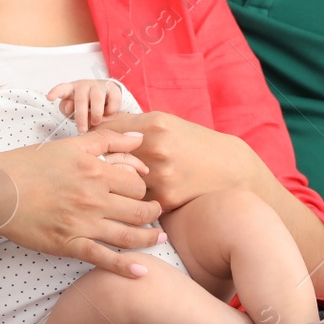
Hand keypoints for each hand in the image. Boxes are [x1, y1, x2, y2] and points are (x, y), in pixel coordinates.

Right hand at [0, 127, 168, 277]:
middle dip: (154, 212)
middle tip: (158, 213)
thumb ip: (108, 139)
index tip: (145, 191)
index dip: (144, 187)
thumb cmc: (30, 164)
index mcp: (95, 171)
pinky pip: (103, 258)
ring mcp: (81, 224)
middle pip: (139, 209)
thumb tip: (138, 138)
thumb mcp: (70, 145)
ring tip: (160, 239)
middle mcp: (92, 198)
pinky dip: (125, 267)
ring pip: (128, 235)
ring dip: (150, 238)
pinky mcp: (68, 245)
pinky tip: (142, 272)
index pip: (137, 183)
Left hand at [47, 79, 122, 132]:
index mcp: (71, 90)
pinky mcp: (112, 89)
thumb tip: (69, 107)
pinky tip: (108, 113)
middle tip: (82, 130)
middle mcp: (84, 86)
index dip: (55, 92)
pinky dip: (110, 110)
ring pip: (96, 98)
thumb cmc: (86, 106)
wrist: (107, 99)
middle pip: (80, 99)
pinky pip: (112, 100)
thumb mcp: (75, 111)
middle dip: (81, 116)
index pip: (62, 89)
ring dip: (96, 113)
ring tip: (96, 122)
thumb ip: (70, 111)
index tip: (49, 97)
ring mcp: (98, 86)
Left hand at [97, 111, 249, 210]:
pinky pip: (137, 200)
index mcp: (155, 125)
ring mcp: (161, 176)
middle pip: (108, 157)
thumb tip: (96, 124)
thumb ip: (132, 124)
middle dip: (100, 163)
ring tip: (112, 184)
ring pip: (120, 181)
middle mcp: (157, 148)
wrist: (231, 169)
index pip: (106, 131)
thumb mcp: (167, 123)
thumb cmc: (195, 143)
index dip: (96, 140)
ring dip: (115, 183)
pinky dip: (133, 199)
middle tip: (95, 169)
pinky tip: (136, 197)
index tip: (92, 146)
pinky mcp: (166, 199)